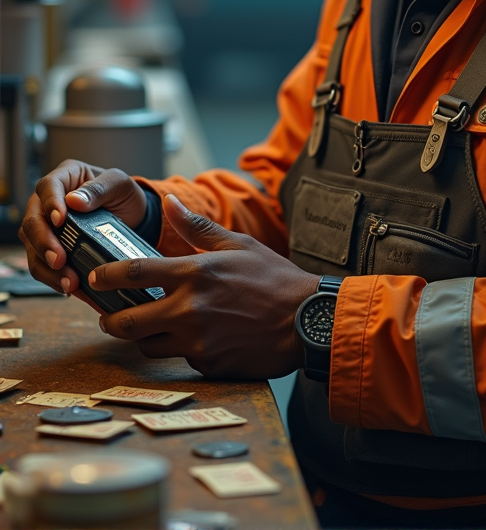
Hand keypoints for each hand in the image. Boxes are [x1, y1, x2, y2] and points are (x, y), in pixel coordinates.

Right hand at [19, 160, 147, 295]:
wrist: (131, 216)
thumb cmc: (123, 194)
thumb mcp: (120, 184)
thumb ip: (100, 189)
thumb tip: (74, 201)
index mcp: (65, 177)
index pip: (47, 187)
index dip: (50, 204)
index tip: (60, 220)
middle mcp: (48, 201)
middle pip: (33, 221)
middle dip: (44, 243)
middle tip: (60, 261)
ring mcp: (47, 226)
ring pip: (33, 248)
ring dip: (47, 268)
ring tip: (68, 282)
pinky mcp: (51, 248)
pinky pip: (44, 266)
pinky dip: (54, 279)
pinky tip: (71, 288)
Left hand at [94, 195, 318, 378]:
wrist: (307, 320)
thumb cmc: (275, 278)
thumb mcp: (238, 245)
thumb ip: (197, 227)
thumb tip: (170, 203)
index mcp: (194, 273)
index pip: (133, 274)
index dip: (106, 277)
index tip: (97, 278)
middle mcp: (189, 309)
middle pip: (126, 322)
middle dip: (111, 320)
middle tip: (111, 316)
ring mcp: (197, 341)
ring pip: (147, 346)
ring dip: (145, 338)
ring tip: (153, 328)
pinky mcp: (208, 364)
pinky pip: (180, 360)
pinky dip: (182, 350)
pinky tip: (197, 339)